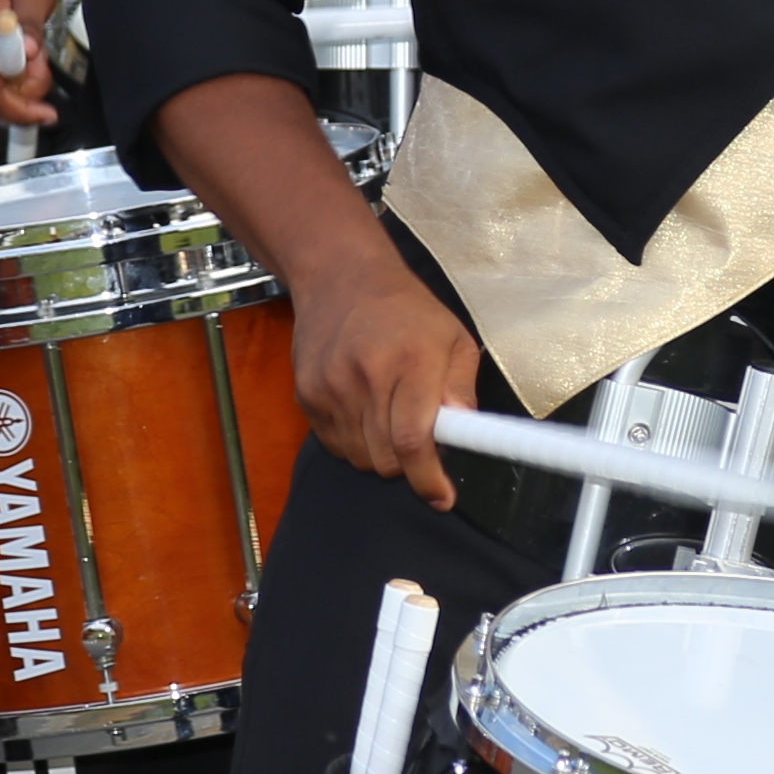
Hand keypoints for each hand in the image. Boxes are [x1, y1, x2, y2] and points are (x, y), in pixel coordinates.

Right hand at [164, 69, 472, 502]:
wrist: (341, 277)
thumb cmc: (406, 309)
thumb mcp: (453, 338)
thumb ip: (462, 388)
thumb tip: (465, 431)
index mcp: (412, 360)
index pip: (413, 440)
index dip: (428, 478)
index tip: (442, 496)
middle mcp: (367, 375)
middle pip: (385, 459)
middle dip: (409, 463)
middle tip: (419, 437)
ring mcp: (331, 386)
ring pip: (359, 458)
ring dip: (380, 453)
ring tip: (390, 415)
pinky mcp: (307, 394)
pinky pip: (335, 445)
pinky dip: (354, 441)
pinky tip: (363, 409)